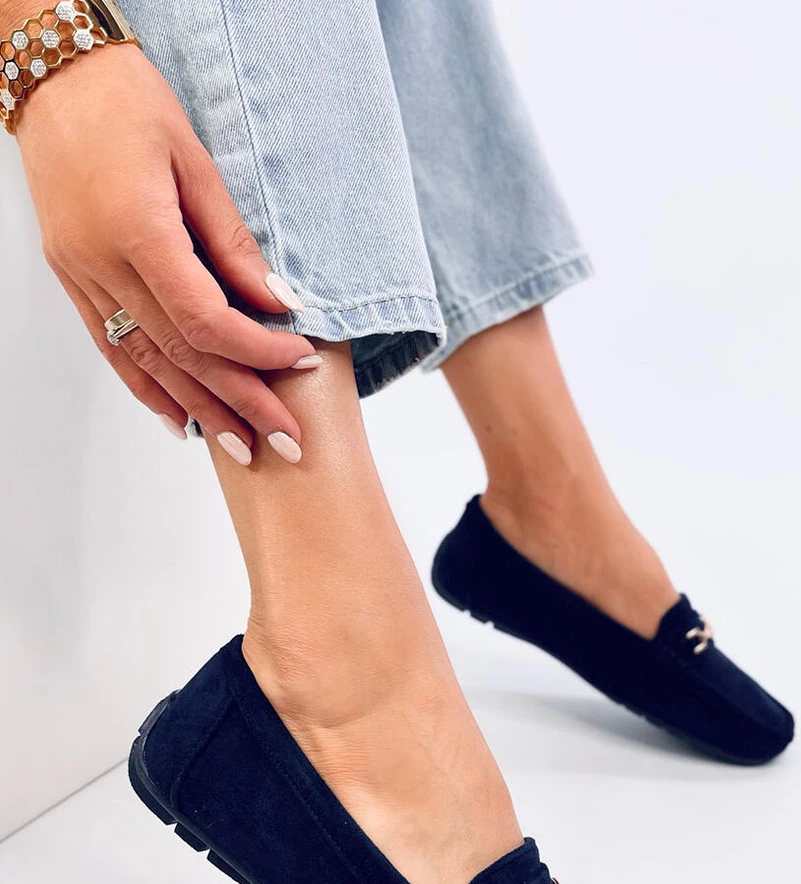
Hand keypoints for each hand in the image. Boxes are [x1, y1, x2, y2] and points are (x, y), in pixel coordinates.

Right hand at [15, 42, 317, 464]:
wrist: (54, 74)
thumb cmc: (126, 101)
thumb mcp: (196, 161)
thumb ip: (233, 242)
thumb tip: (277, 303)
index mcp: (137, 230)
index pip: (206, 320)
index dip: (257, 351)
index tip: (299, 364)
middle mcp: (102, 263)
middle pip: (181, 353)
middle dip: (239, 402)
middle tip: (286, 440)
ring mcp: (82, 274)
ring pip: (146, 361)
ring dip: (197, 408)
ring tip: (241, 445)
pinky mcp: (73, 276)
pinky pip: (111, 346)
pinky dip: (145, 387)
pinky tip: (177, 417)